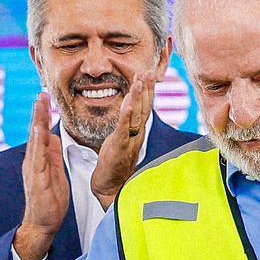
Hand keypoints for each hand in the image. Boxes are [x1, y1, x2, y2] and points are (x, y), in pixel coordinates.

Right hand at [15, 94, 70, 259]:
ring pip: (34, 141)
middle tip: (41, 92)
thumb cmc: (50, 200)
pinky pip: (37, 158)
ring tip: (39, 105)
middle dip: (38, 112)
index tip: (46, 97)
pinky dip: (38, 143)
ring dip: (36, 122)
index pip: (40, 132)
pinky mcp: (36, 179)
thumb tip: (52, 137)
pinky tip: (40, 131)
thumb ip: (52, 155)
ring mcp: (33, 169)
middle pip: (35, 132)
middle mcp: (33, 161)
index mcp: (39, 159)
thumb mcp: (55, 172)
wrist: (43, 223)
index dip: (43, 114)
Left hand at [90, 67, 157, 208]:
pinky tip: (127, 103)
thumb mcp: (122, 139)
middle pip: (144, 108)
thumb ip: (127, 123)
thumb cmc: (114, 164)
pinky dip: (126, 116)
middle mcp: (136, 134)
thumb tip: (129, 105)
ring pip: (136, 115)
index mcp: (137, 131)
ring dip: (138, 97)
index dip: (147, 90)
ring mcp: (129, 140)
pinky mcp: (119, 147)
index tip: (147, 72)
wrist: (110, 188)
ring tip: (140, 80)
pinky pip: (124, 129)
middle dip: (146, 88)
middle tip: (148, 70)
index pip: (144, 107)